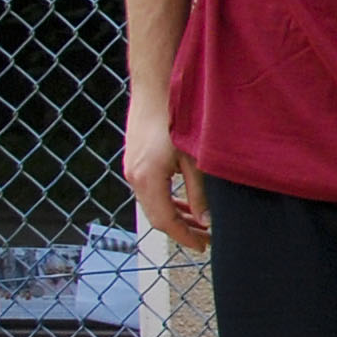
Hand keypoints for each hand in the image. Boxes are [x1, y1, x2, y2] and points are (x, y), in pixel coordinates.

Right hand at [122, 107, 211, 251]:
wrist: (155, 90)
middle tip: (205, 239)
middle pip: (156, 216)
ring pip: (152, 204)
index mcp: (148, 180)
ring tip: (199, 224)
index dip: (184, 237)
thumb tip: (205, 220)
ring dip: (175, 215)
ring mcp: (132, 170)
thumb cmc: (176, 120)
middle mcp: (134, 178)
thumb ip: (198, 192)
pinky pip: (149, 190)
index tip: (202, 247)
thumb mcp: (194, 158)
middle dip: (181, 230)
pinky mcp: (134, 162)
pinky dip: (167, 200)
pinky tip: (183, 203)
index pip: (165, 221)